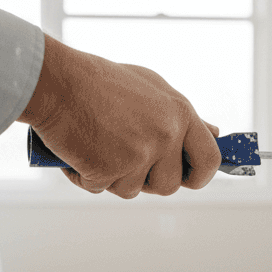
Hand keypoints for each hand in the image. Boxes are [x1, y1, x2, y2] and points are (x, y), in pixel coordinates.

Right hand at [19, 34, 221, 197]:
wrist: (56, 81)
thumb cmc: (99, 82)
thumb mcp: (152, 89)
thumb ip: (181, 117)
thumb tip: (214, 135)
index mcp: (180, 113)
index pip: (209, 159)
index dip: (200, 176)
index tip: (188, 178)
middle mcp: (165, 134)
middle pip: (168, 185)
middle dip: (145, 180)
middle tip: (123, 157)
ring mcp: (138, 153)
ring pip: (131, 191)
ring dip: (112, 177)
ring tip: (97, 145)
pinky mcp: (109, 168)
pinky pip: (100, 188)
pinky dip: (85, 176)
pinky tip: (78, 150)